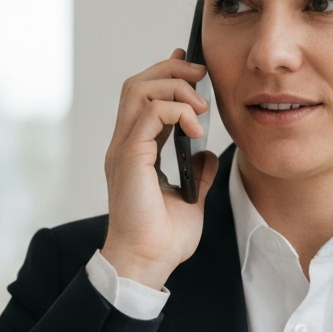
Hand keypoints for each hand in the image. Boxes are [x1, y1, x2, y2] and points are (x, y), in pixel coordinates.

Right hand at [102, 50, 218, 288]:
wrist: (147, 263)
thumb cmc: (161, 240)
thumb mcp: (190, 199)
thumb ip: (198, 173)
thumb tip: (208, 154)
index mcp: (135, 153)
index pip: (143, 99)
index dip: (166, 76)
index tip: (192, 68)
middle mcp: (125, 145)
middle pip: (137, 84)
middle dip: (171, 72)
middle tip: (201, 76)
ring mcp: (124, 149)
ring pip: (138, 89)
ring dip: (174, 87)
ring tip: (202, 104)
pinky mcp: (130, 157)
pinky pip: (151, 113)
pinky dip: (178, 111)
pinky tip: (197, 127)